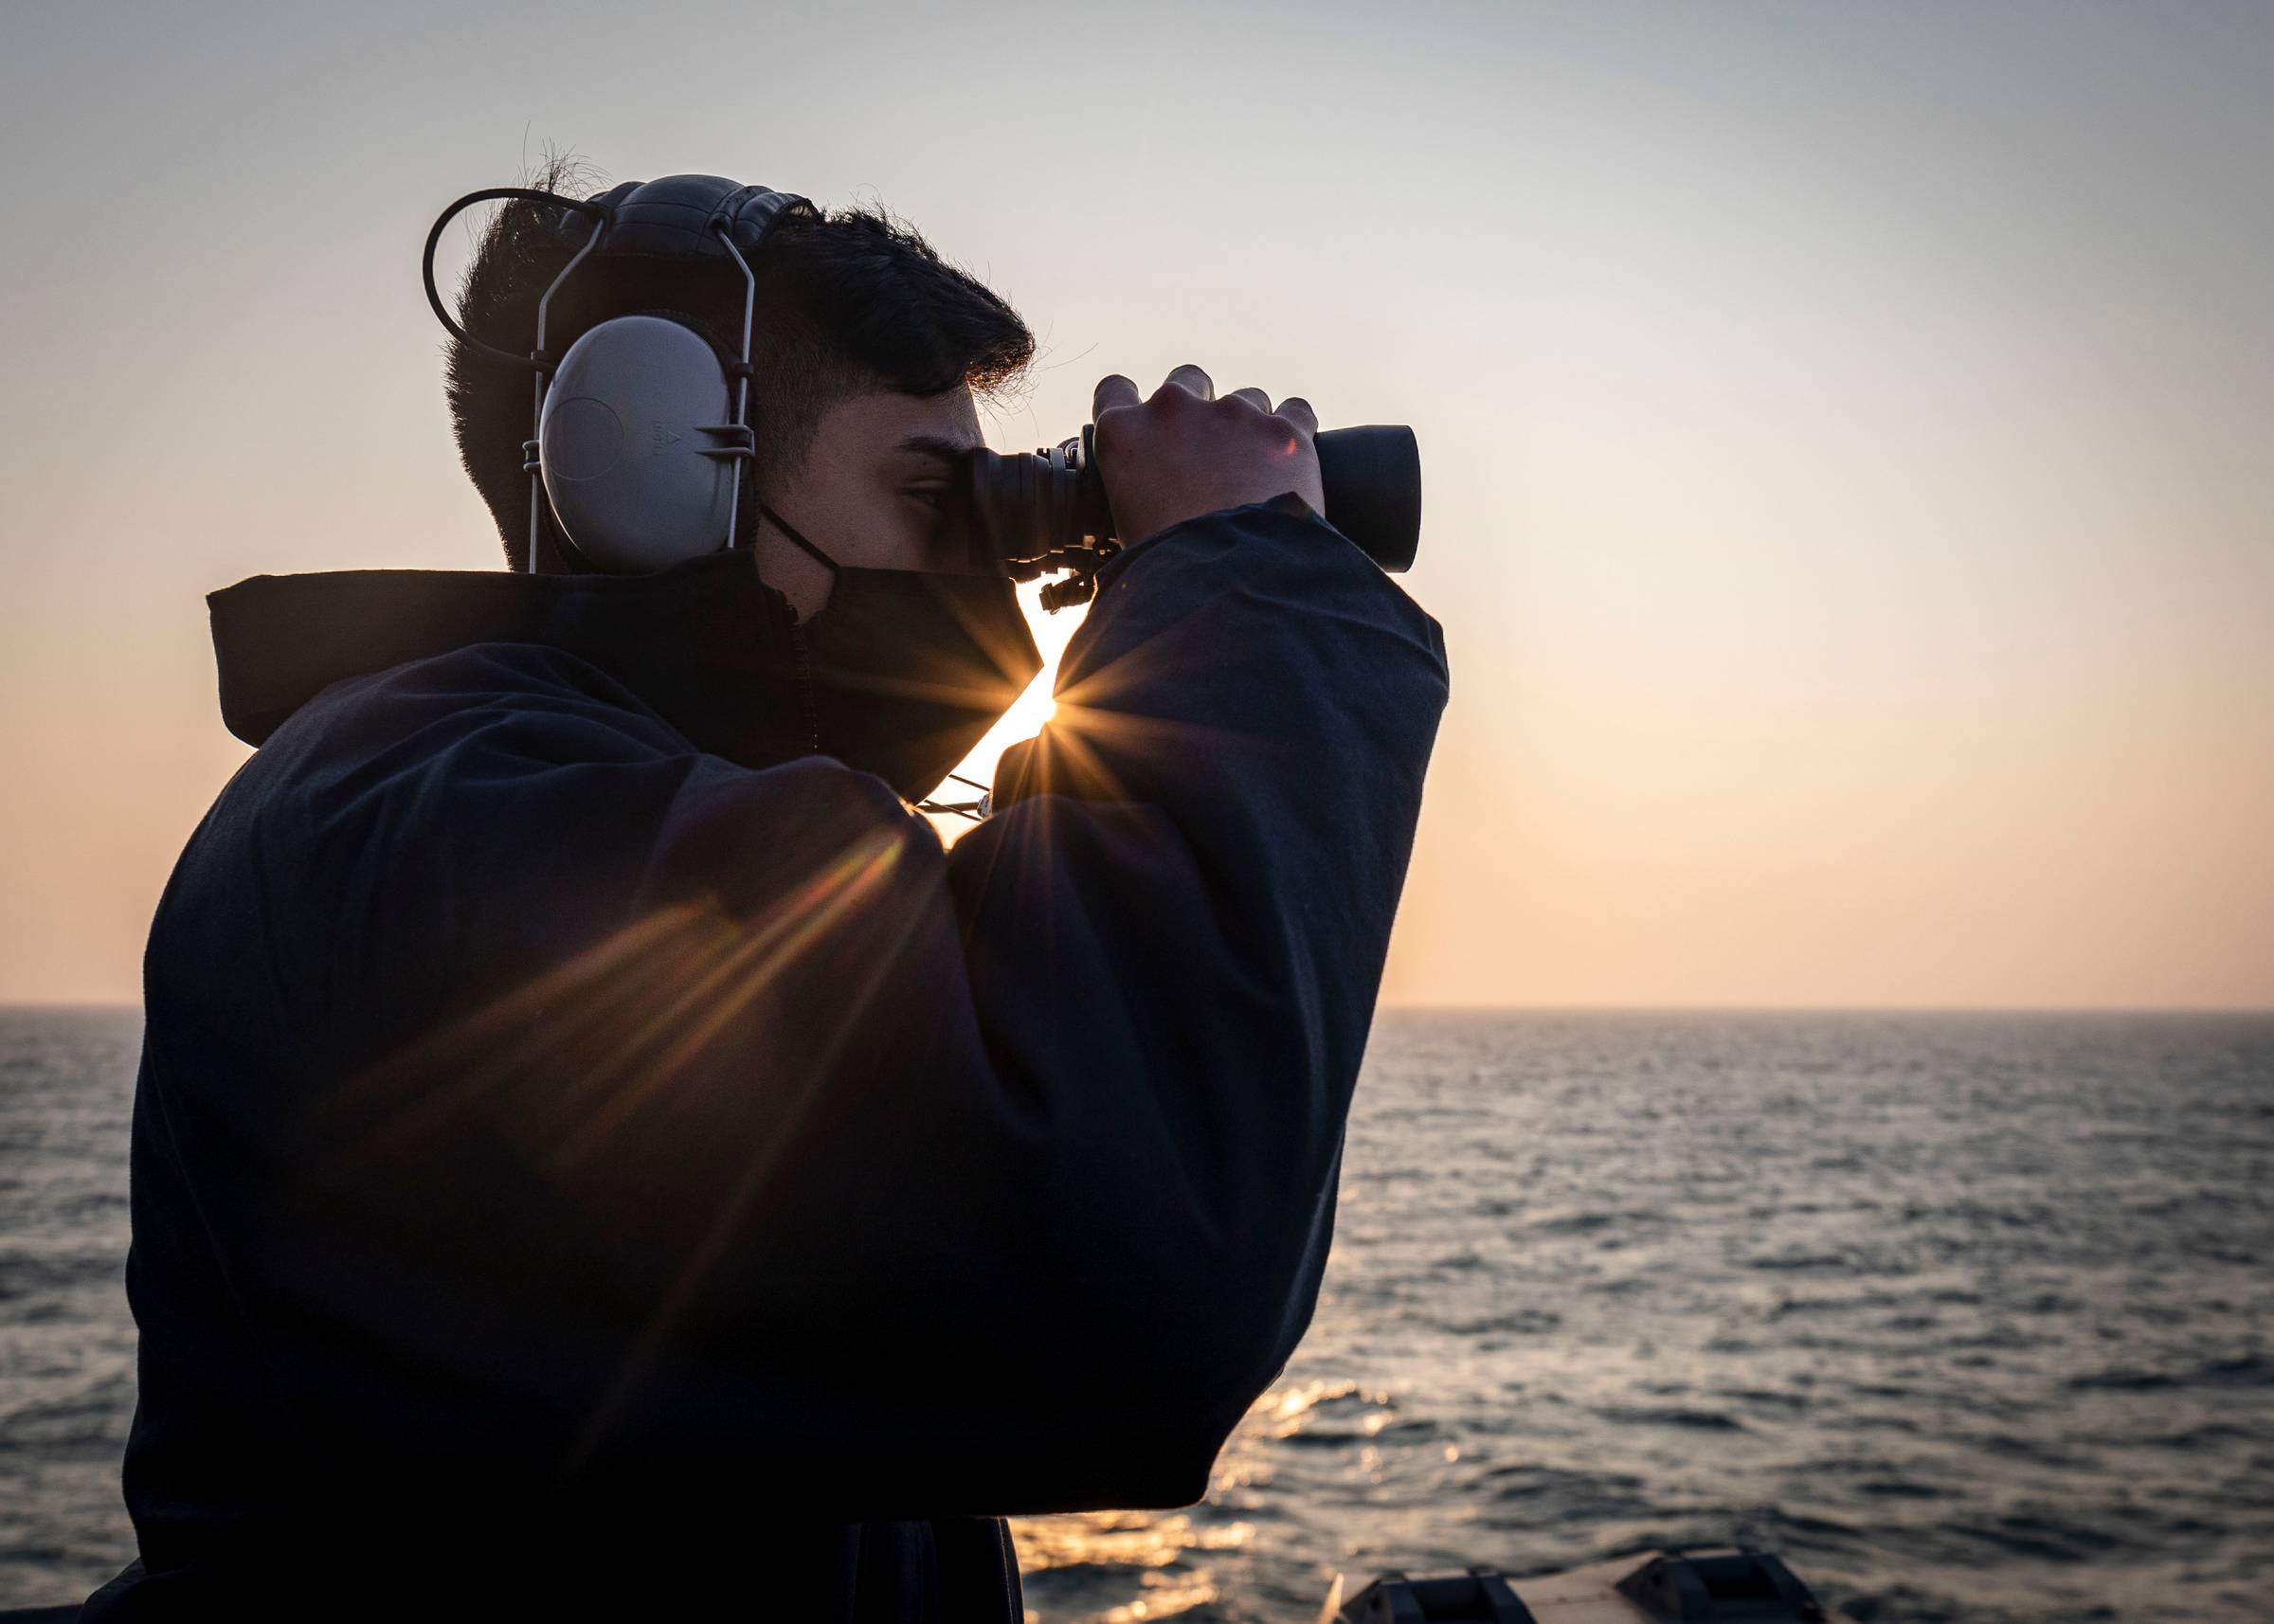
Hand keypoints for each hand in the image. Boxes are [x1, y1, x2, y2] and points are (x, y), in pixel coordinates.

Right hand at [1090, 364, 1323, 547]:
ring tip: (1257, 475)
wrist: (1225, 585)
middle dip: (1199, 408)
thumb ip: (1133, 490)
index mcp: (1124, 433)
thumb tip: (1146, 504)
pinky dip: (1295, 434)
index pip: (1115, 390)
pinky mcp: (1283, 431)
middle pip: (1187, 379)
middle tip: (1209, 452)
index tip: (1147, 423)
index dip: (1132, 405)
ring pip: (1246, 399)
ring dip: (1249, 428)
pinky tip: (1293, 464)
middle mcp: (1173, 409)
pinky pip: (1296, 411)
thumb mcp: (1125, 525)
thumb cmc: (1168, 568)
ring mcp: (1231, 414)